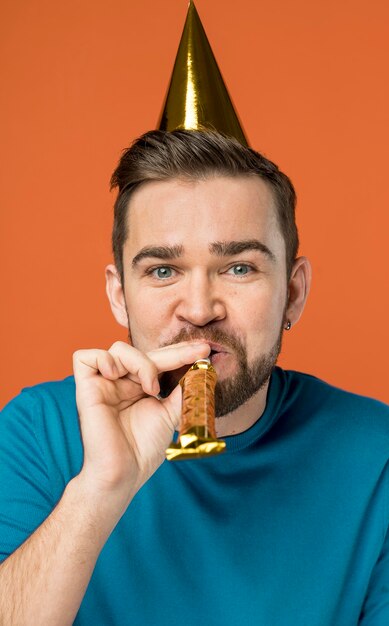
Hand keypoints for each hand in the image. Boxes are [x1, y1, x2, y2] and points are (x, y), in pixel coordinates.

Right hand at [73, 340, 209, 506]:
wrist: (123, 474)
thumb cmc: (143, 449)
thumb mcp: (171, 413)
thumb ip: (182, 390)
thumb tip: (199, 369)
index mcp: (138, 387)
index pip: (159, 361)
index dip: (180, 353)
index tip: (205, 351)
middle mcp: (120, 382)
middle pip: (143, 351)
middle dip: (173, 352)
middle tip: (198, 352)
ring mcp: (103, 384)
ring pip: (119, 349)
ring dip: (141, 362)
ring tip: (152, 388)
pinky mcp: (86, 388)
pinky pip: (84, 357)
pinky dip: (104, 359)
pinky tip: (118, 376)